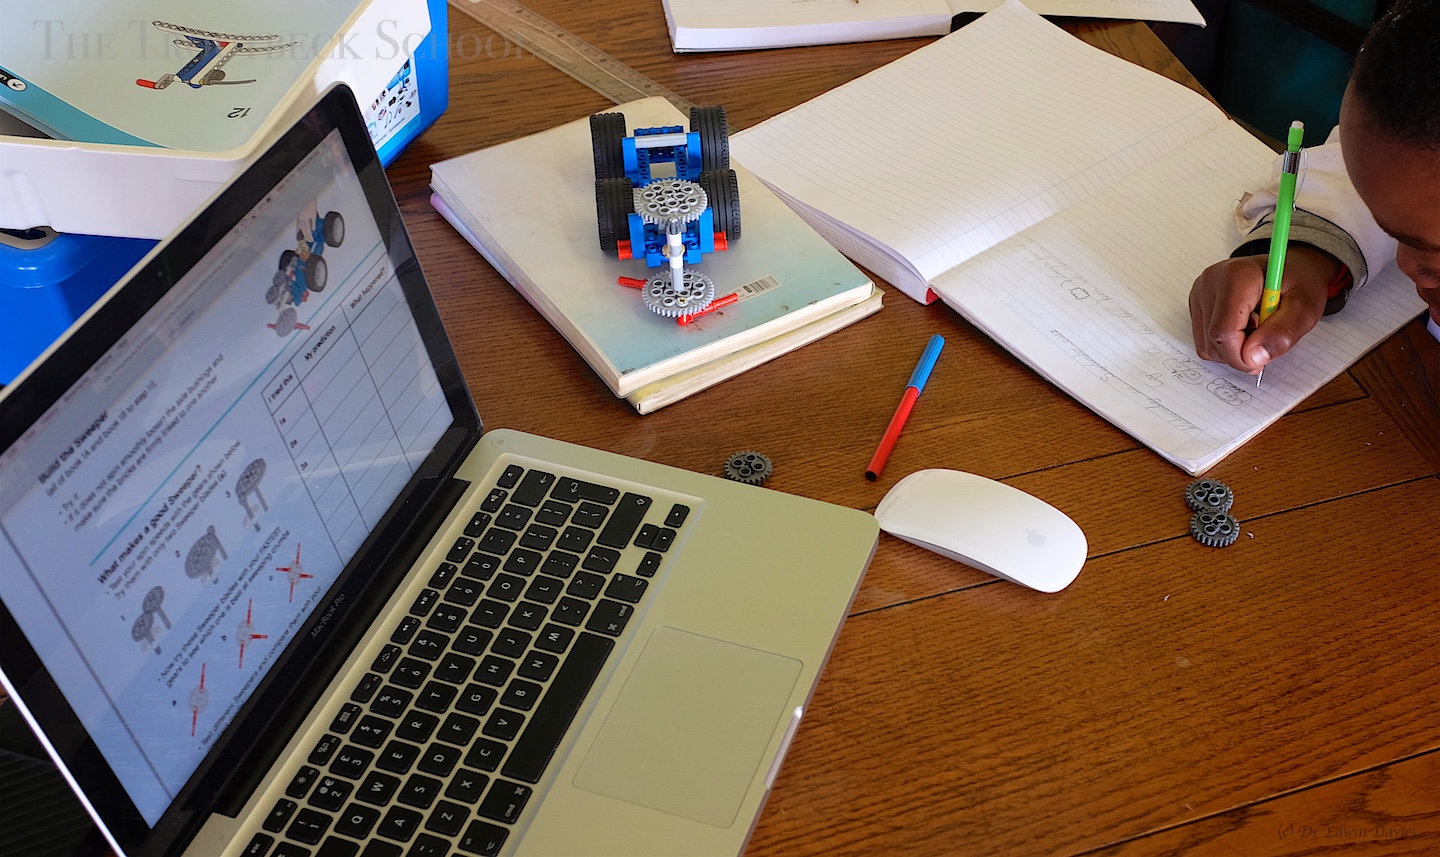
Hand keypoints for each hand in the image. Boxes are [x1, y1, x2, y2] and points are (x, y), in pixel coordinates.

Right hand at [1188, 246, 1338, 373]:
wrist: (1292, 268)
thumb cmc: (1300, 283)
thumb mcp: (1305, 309)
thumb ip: (1282, 333)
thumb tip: (1254, 358)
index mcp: (1237, 276)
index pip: (1224, 332)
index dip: (1242, 357)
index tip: (1262, 362)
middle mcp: (1211, 281)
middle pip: (1213, 340)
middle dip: (1240, 353)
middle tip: (1266, 340)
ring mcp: (1200, 291)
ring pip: (1205, 344)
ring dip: (1233, 349)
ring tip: (1256, 330)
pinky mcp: (1197, 302)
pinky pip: (1203, 339)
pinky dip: (1225, 344)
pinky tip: (1243, 328)